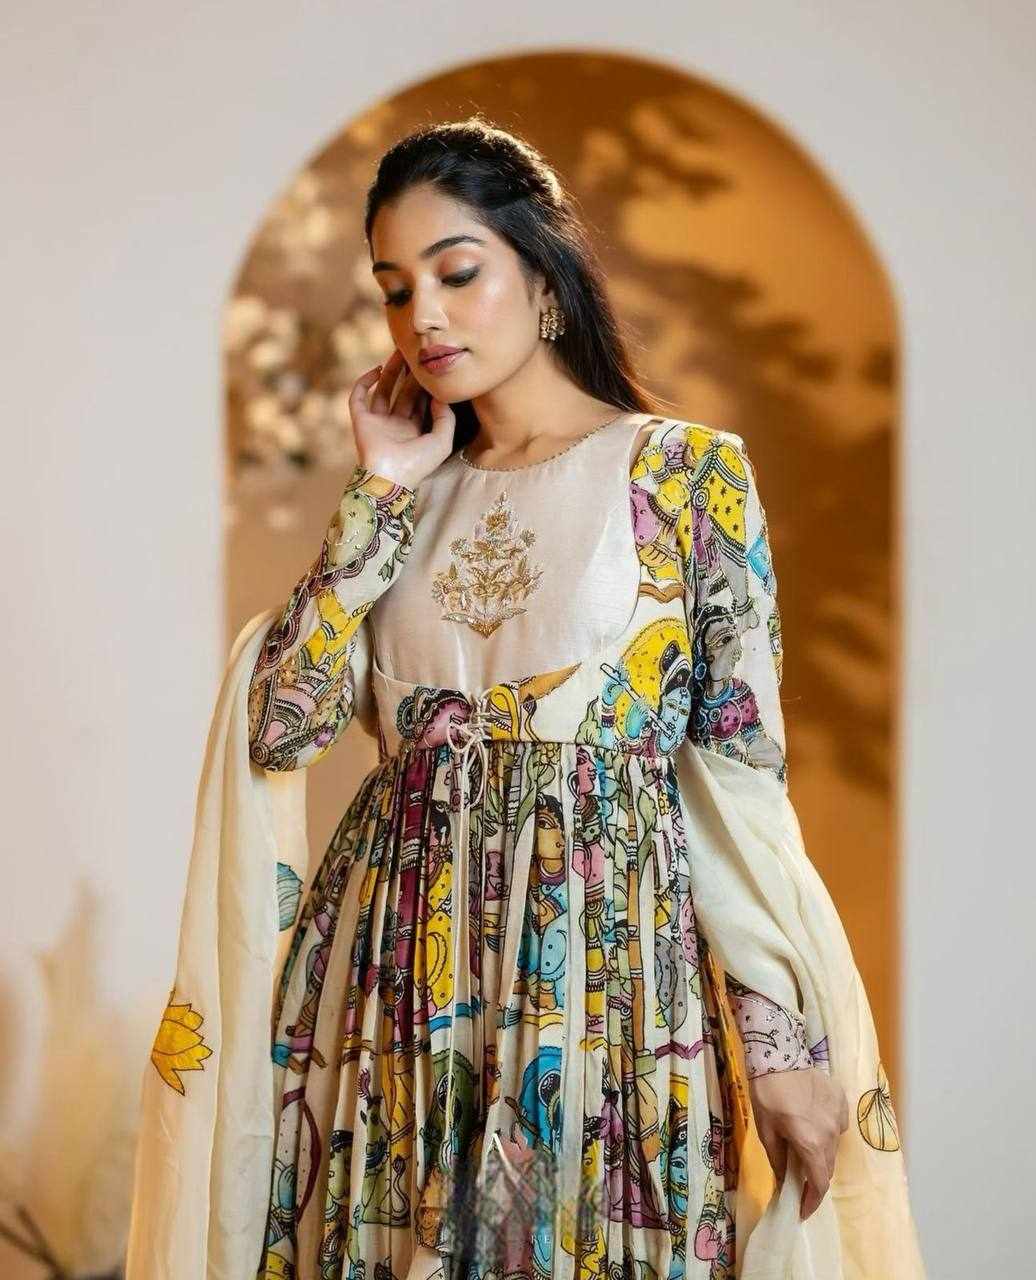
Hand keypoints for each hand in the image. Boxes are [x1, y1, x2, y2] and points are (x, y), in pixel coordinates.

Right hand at [349, 347, 455, 489]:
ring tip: (399, 351)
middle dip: (410, 374)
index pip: (422, 403)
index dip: (427, 385)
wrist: (389, 477)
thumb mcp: (442, 441)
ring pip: (384, 390)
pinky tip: (376, 368)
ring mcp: (378, 423)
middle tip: (417, 353)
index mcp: (415, 432)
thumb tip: (440, 395)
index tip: (433, 367)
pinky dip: (365, 382)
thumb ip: (446, 417)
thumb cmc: (417, 464)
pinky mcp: (361, 421)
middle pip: (404, 393)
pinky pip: (359, 397)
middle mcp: (396, 425)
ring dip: (390, 372)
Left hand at [748, 1068, 849, 1220]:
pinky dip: (827, 1130)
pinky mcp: (841, 1100)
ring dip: (821, 1153)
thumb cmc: (767, 1093)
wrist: (779, 1055)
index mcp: (811, 1144)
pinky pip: (837, 1124)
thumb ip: (778, 1159)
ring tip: (805, 1148)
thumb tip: (784, 1182)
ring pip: (834, 1146)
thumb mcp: (766, 1130)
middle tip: (801, 1181)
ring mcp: (839, 1116)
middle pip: (827, 1166)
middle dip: (815, 1178)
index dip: (812, 1201)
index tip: (803, 1210)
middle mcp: (830, 1134)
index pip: (819, 1183)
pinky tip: (813, 1122)